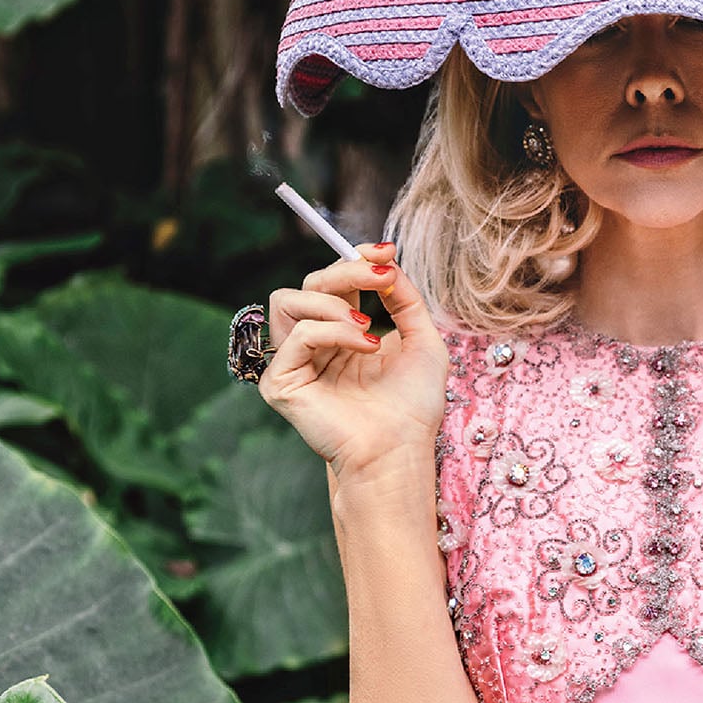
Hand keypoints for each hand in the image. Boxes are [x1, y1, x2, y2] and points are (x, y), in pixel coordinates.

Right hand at [259, 239, 448, 480]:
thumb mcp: (422, 340)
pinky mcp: (280, 383)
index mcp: (341, 335)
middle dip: (346, 271)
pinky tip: (365, 347)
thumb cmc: (413, 407)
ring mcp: (294, 363)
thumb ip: (405, 298)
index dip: (354, 258)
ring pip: (288, 299)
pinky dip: (334, 332)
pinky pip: (298, 334)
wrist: (401, 450)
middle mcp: (313, 346)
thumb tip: (387, 263)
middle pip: (309, 283)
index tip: (386, 251)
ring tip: (368, 328)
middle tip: (381, 276)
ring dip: (334, 302)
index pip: (332, 283)